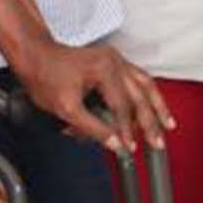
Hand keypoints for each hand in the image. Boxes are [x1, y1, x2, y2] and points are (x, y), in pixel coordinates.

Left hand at [11, 40, 171, 151]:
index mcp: (105, 70)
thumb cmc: (44, 75)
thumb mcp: (65, 108)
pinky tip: (154, 103)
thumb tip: (114, 143)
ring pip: (146, 85)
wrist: (34, 55)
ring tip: (167, 124)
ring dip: (158, 106)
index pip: (122, 107)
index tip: (129, 147)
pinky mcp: (114, 62)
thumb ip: (92, 128)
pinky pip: (139, 78)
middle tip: (157, 142)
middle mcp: (115, 62)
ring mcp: (116, 60)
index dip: (126, 130)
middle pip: (140, 96)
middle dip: (150, 122)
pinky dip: (148, 93)